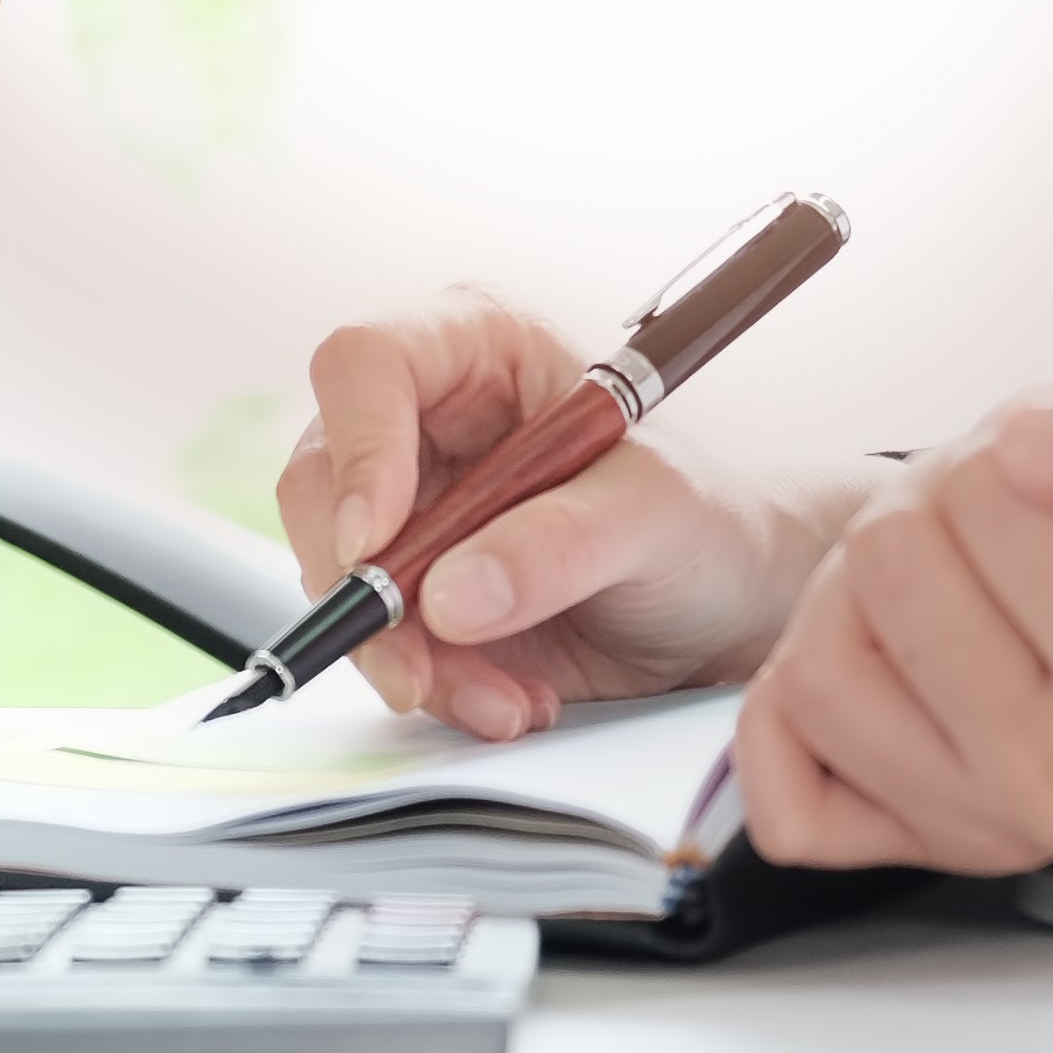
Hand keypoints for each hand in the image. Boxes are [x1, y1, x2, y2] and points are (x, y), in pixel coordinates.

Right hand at [274, 288, 857, 739]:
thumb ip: (560, 544)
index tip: (375, 542)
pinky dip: (435, 687)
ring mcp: (411, 511)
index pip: (366, 365)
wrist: (730, 607)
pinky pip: (380, 642)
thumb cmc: (706, 521)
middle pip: (321, 480)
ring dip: (405, 656)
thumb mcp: (657, 517)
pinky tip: (512, 701)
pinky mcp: (414, 593)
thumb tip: (451, 595)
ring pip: (339, 576)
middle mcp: (424, 423)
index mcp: (478, 350)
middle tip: (415, 662)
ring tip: (507, 699)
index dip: (357, 448)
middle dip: (360, 586)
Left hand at [731, 379, 1052, 872]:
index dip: (1024, 442)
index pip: (993, 493)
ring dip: (869, 585)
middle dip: (943, 503)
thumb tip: (1031, 447)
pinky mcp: (912, 846)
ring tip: (966, 579)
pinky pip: (777, 771)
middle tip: (1025, 522)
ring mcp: (981, 828)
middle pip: (888, 562)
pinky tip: (887, 656)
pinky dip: (797, 699)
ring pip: (818, 653)